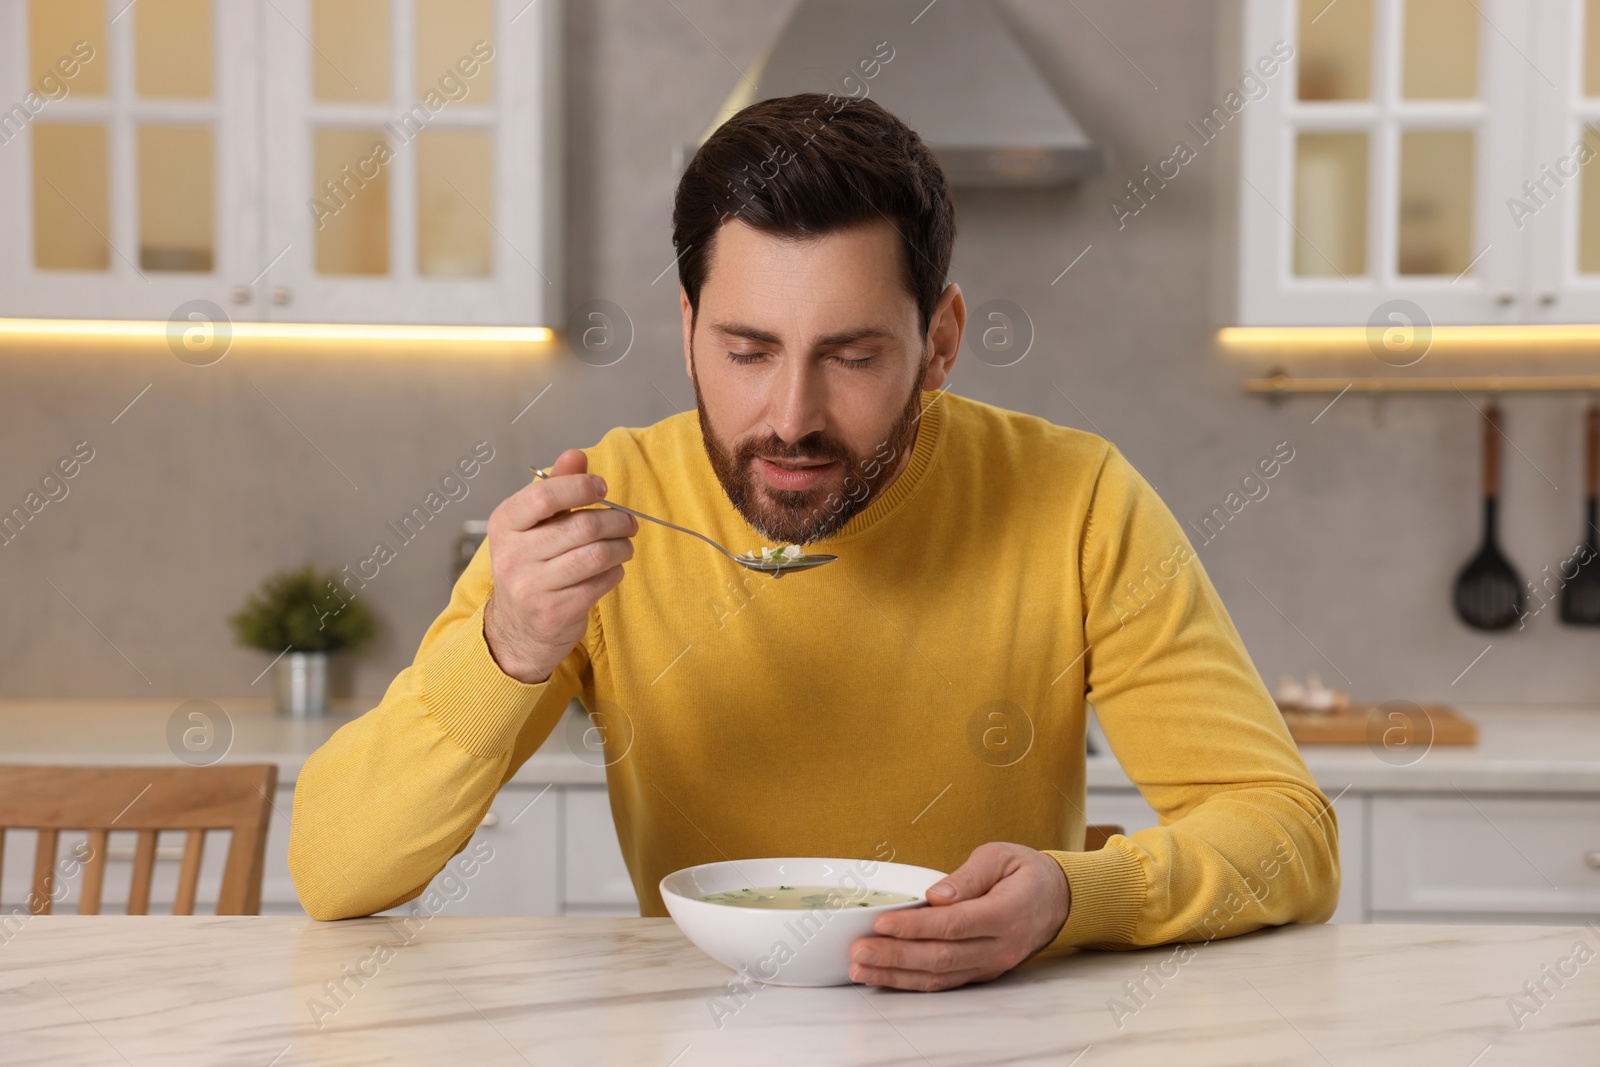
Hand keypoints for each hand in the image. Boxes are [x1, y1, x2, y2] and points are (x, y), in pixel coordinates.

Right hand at [483, 448, 637, 682]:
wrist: (518, 628)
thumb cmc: (532, 566)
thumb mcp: (535, 524)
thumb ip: (556, 487)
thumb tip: (576, 455)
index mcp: (505, 524)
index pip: (545, 495)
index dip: (582, 487)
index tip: (603, 488)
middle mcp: (512, 555)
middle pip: (582, 526)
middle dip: (616, 521)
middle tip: (628, 522)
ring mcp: (532, 586)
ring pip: (596, 555)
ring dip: (621, 547)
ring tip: (625, 545)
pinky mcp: (554, 611)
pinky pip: (600, 583)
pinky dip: (615, 572)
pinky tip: (612, 569)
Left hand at [848, 842, 1069, 990]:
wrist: (1059, 900)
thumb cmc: (1027, 873)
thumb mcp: (1000, 857)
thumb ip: (968, 876)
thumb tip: (936, 895)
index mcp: (1005, 913)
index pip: (954, 925)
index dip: (916, 927)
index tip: (882, 923)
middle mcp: (999, 946)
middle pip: (941, 957)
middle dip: (895, 956)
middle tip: (859, 951)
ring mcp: (990, 964)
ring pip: (939, 976)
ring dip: (896, 974)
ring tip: (861, 969)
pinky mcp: (981, 972)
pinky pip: (944, 982)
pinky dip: (911, 982)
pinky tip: (884, 977)